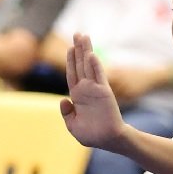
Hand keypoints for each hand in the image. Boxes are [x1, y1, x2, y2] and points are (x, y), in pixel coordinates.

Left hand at [58, 33, 126, 149]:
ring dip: (86, 51)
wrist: (108, 140)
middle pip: (80, 64)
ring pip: (89, 66)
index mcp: (77, 96)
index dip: (71, 60)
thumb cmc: (92, 135)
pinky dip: (95, 66)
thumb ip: (67, 113)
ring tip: (84, 36)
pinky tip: (91, 55)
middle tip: (78, 33)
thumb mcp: (73, 125)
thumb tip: (63, 99)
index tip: (70, 46)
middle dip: (79, 49)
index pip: (72, 73)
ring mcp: (95, 89)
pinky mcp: (104, 92)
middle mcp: (86, 89)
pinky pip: (99, 76)